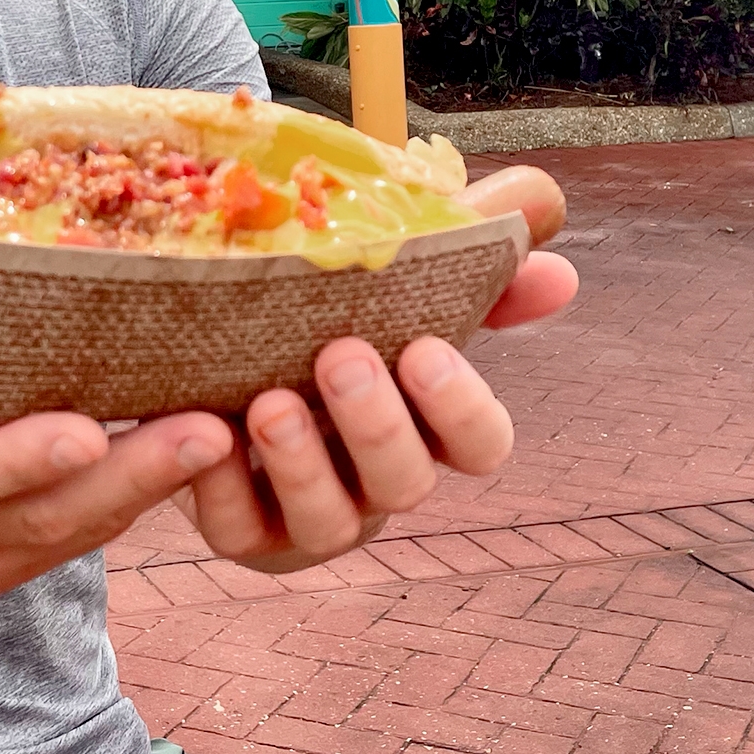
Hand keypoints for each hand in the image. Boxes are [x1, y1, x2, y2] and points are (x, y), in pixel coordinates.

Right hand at [0, 285, 238, 642]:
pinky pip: (82, 538)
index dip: (18, 459)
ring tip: (229, 431)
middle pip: (44, 514)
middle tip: (211, 426)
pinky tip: (197, 456)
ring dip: (155, 488)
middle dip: (132, 476)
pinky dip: (139, 501)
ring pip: (78, 531)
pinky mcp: (7, 569)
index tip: (84, 427)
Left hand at [172, 164, 579, 575]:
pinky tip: (205, 434)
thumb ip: (468, 254)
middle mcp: (377, 483)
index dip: (463, 408)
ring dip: (302, 462)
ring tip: (269, 402)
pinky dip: (219, 487)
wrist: (216, 368)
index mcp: (425, 427)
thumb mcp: (391, 284)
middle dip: (378, 425)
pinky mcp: (242, 532)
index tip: (426, 348)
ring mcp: (310, 516)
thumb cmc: (324, 324)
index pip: (481, 444)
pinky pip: (235, 529)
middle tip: (341, 356)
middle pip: (407, 484)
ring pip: (327, 521)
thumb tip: (548, 222)